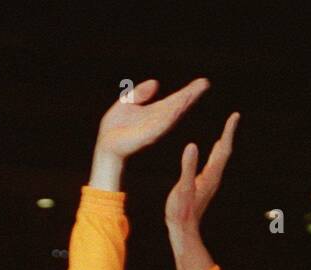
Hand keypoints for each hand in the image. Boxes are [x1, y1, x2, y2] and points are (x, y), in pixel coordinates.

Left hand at [89, 77, 210, 190]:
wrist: (106, 145)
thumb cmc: (116, 128)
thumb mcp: (127, 103)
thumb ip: (140, 93)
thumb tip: (156, 83)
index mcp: (156, 112)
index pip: (175, 100)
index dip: (188, 91)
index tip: (202, 82)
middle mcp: (159, 120)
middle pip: (178, 105)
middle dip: (191, 95)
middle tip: (204, 84)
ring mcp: (155, 128)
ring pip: (172, 113)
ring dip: (183, 102)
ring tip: (194, 91)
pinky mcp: (148, 135)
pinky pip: (162, 123)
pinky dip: (170, 115)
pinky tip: (178, 106)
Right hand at [164, 111, 238, 269]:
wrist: (183, 230)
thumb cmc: (181, 211)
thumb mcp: (182, 187)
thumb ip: (188, 166)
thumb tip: (192, 145)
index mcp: (211, 175)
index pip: (223, 148)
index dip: (228, 131)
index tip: (234, 115)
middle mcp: (213, 177)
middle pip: (224, 152)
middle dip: (228, 134)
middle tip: (233, 118)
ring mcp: (209, 183)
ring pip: (219, 159)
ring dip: (222, 144)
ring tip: (224, 133)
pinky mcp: (203, 187)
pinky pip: (213, 165)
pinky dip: (215, 155)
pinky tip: (211, 155)